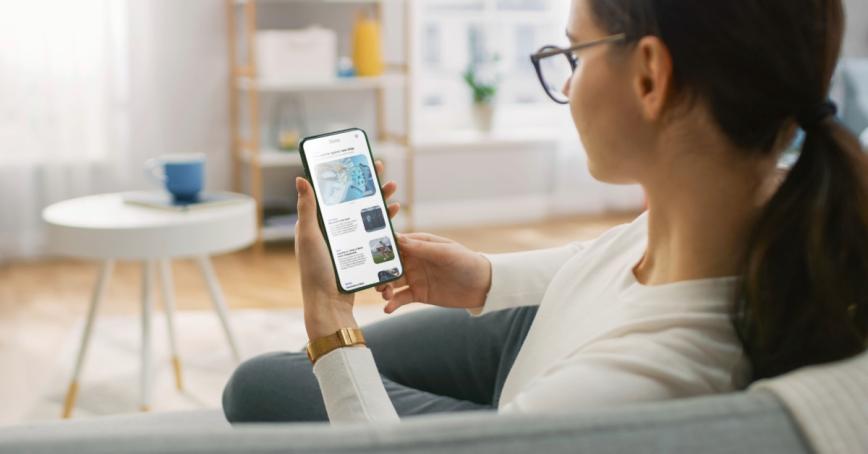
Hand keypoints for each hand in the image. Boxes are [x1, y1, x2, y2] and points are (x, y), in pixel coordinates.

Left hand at [296, 160, 400, 339]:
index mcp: (318, 223)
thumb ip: (307, 208)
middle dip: (369, 185)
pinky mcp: (358, 254)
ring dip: (380, 202)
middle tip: (381, 169)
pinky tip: (393, 217)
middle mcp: (332, 230)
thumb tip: (301, 178)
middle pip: (353, 201)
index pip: (333, 192)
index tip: (358, 161)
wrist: (329, 305)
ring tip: (393, 191)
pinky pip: (372, 234)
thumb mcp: (310, 236)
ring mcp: (346, 242)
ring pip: (366, 216)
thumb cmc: (315, 271)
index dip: (346, 175)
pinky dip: (383, 223)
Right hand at [376, 233, 491, 313]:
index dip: (381, 247)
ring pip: (392, 282)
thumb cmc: (466, 262)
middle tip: (374, 280)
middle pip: (389, 265)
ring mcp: (415, 278)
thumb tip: (397, 238)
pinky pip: (401, 298)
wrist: (483, 286)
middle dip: (378, 271)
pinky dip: (392, 303)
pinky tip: (387, 308)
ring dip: (384, 287)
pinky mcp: (419, 294)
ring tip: (384, 294)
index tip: (367, 253)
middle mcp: (414, 260)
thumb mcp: (446, 253)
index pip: (396, 243)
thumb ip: (422, 247)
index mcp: (419, 245)